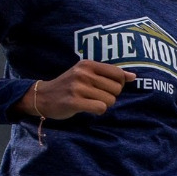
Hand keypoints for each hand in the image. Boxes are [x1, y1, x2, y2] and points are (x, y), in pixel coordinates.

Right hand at [16, 59, 131, 119]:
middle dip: (110, 95)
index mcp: (87, 64)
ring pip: (110, 100)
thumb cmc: (70, 85)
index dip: (118, 84)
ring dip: (103, 104)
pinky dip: (97, 111)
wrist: (43, 97)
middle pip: (116, 89)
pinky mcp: (74, 102)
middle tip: (95, 96)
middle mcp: (83, 74)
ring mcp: (78, 88)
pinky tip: (87, 108)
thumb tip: (133, 77)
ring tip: (89, 101)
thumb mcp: (87, 73)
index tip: (107, 87)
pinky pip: (100, 108)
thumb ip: (109, 74)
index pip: (118, 74)